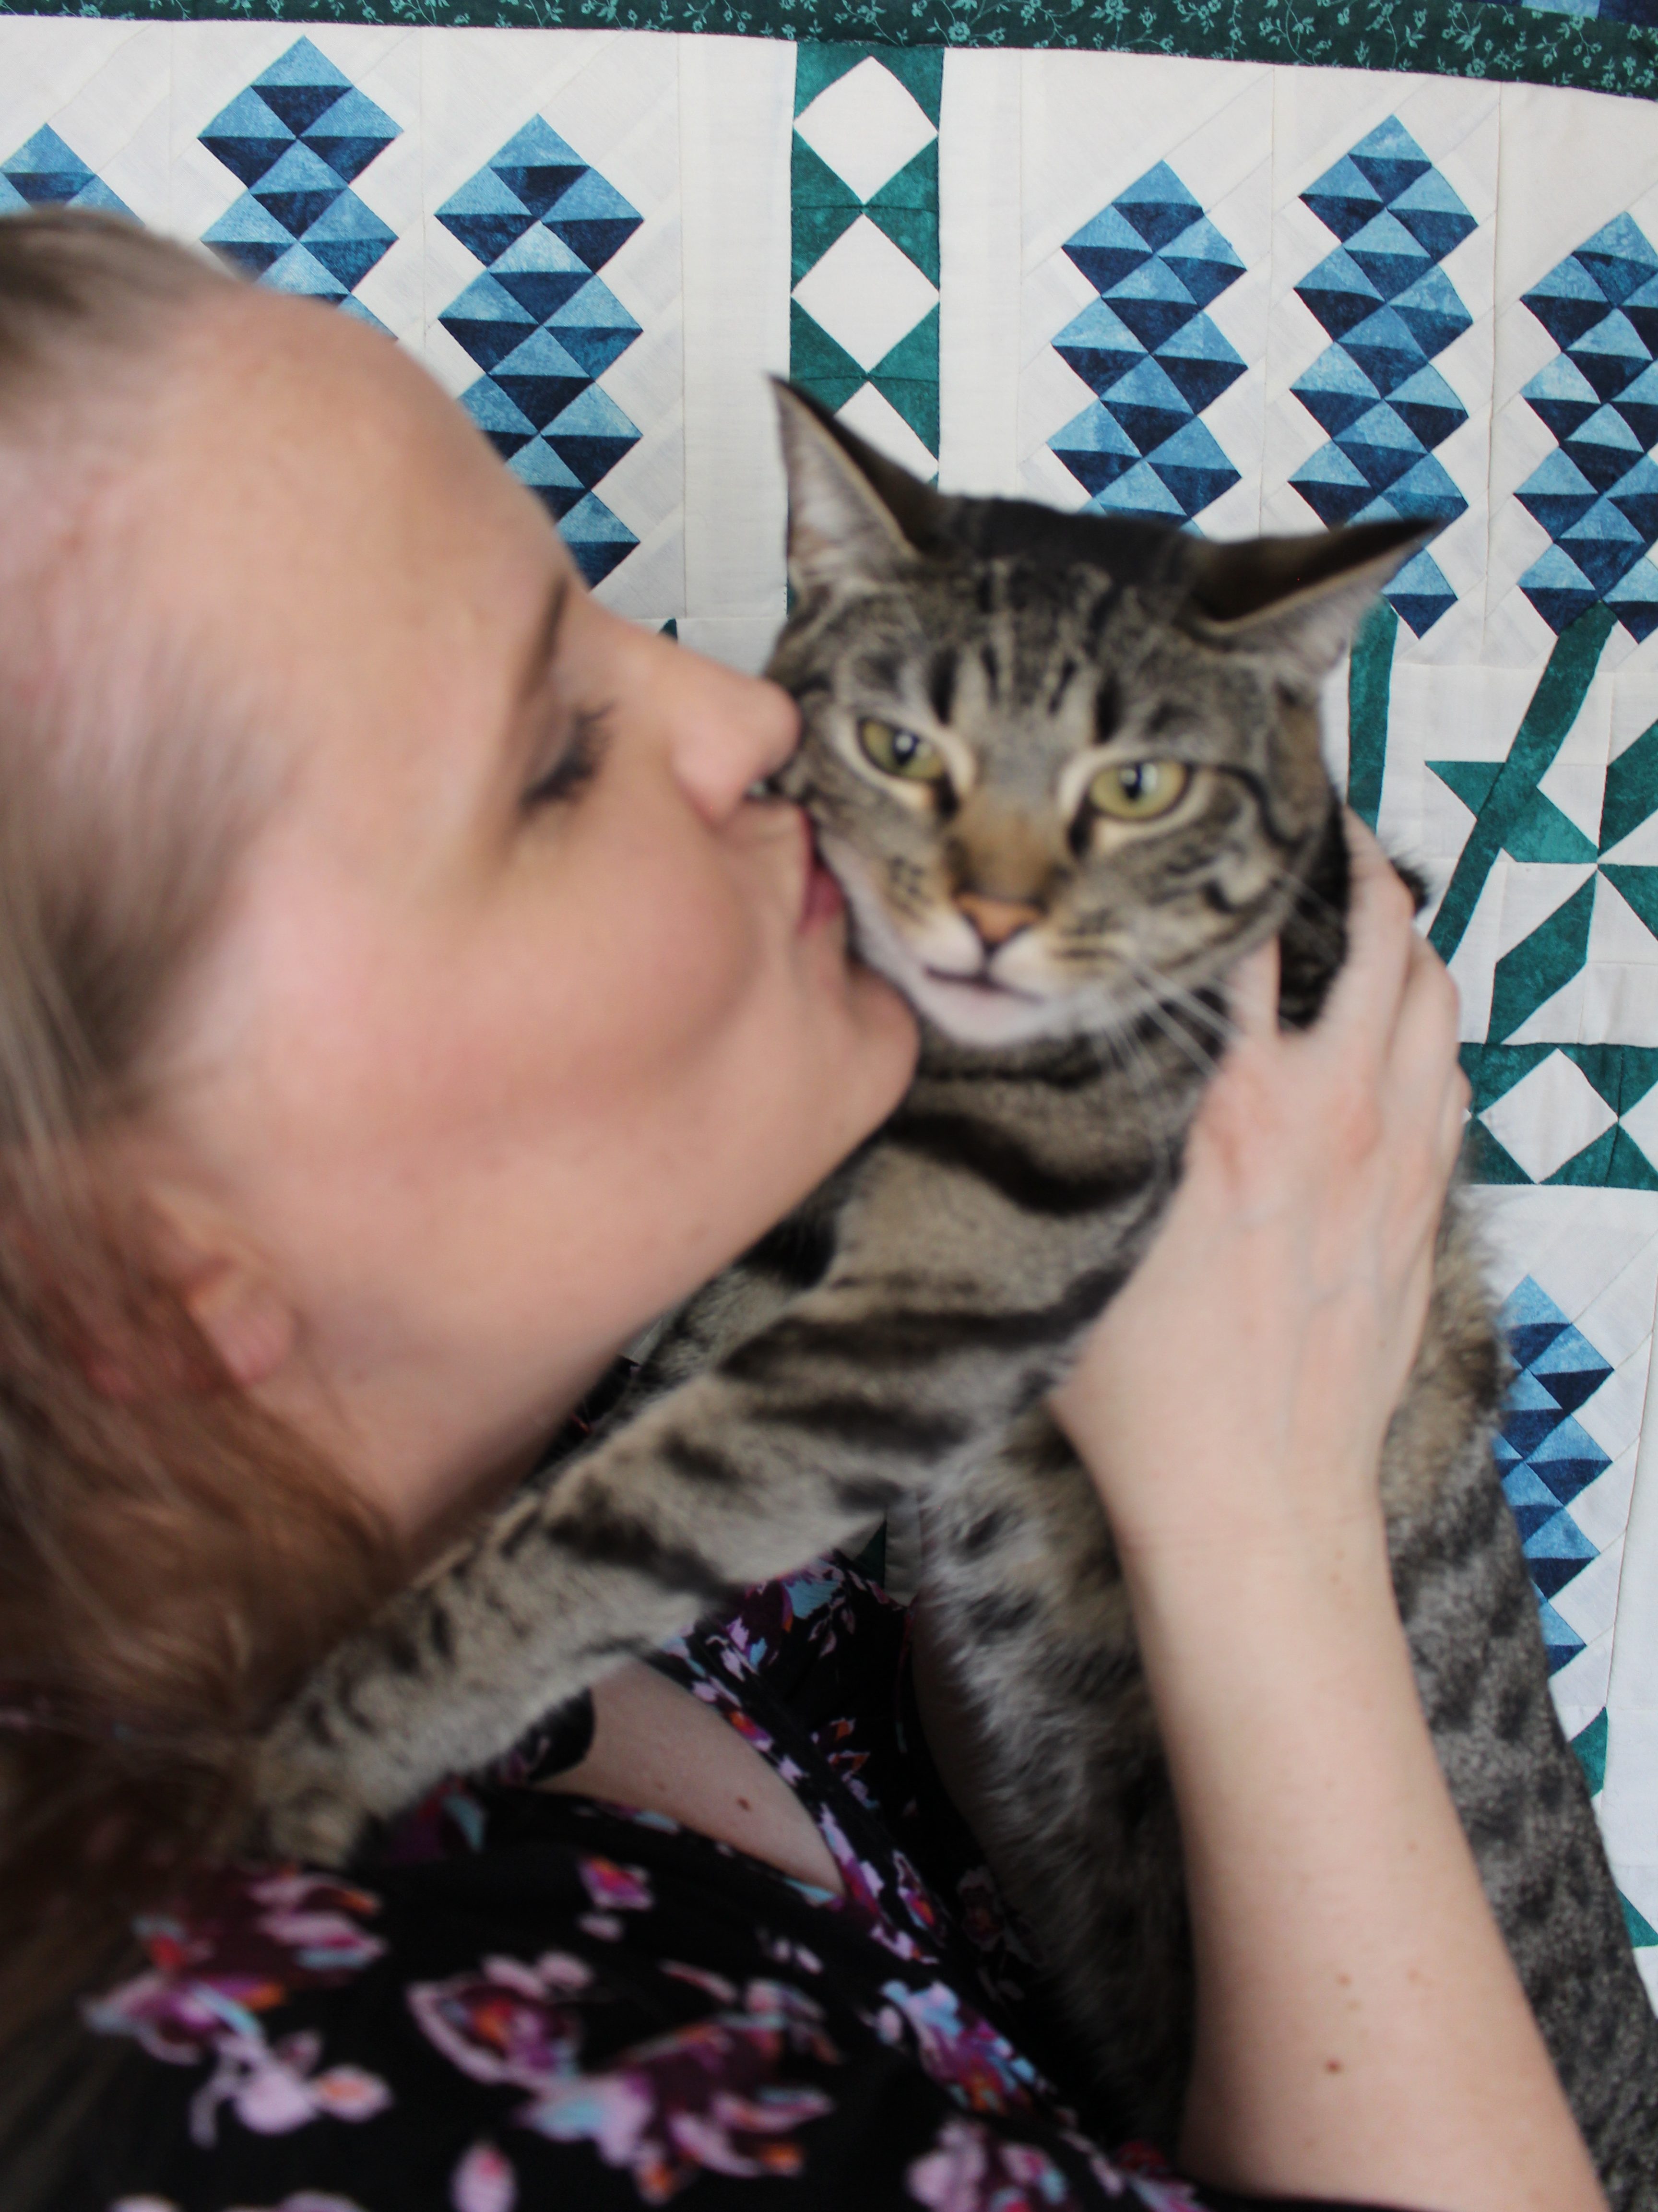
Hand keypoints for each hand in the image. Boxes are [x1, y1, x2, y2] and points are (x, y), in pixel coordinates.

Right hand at [1052, 812, 1466, 1563]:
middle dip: (1355, 866)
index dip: (1238, 862)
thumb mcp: (1068, 1247)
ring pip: (1434, 1001)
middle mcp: (1329, 1113)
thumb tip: (1016, 1064)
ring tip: (1370, 910)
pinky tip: (1396, 1028)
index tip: (1222, 819)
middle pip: (1376, 939)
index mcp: (1230, 1110)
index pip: (1248, 937)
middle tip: (1321, 831)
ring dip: (1407, 942)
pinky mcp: (1423, 1208)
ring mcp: (1393, 1159)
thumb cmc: (1144, 1392)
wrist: (1254, 1501)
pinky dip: (1430, 1030)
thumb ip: (1059, 1140)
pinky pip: (1451, 1079)